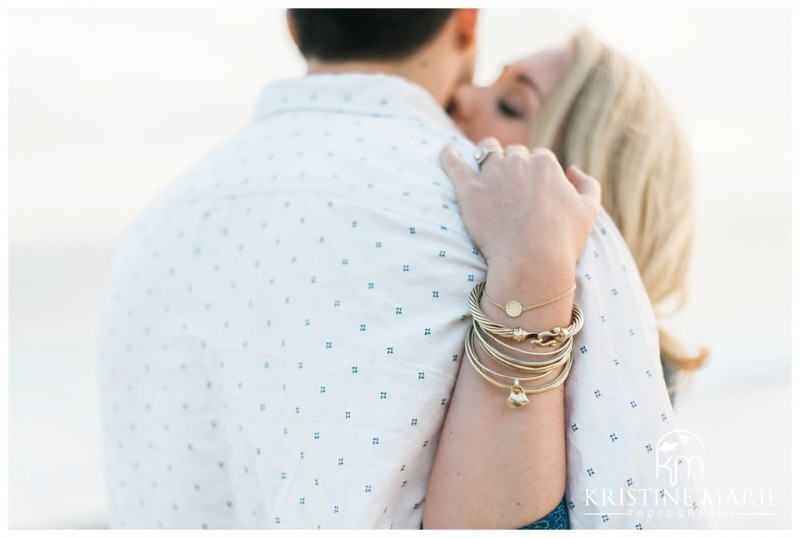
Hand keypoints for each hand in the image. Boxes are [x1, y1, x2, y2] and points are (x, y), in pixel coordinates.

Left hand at [441, 137, 600, 275]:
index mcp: (546, 164)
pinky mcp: (468, 189)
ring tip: (482, 162)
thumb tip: (573, 169)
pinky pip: (453, 163)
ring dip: (487, 153)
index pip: (539, 158)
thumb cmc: (562, 242)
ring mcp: (491, 174)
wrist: (531, 262)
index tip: (534, 190)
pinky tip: (447, 151)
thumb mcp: (589, 212)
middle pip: (513, 153)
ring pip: (486, 150)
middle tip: (511, 186)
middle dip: (513, 164)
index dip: (536, 173)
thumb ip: (587, 185)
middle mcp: (518, 162)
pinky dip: (449, 155)